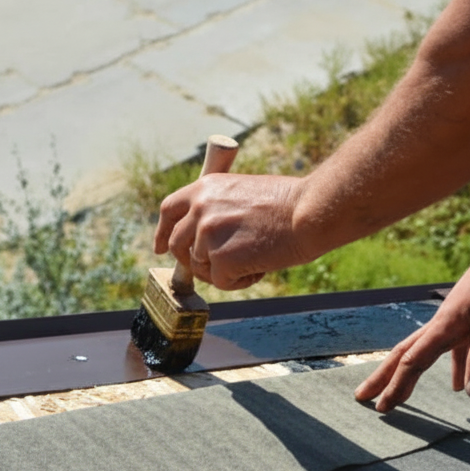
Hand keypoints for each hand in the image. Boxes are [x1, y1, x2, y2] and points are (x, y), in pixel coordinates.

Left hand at [154, 173, 313, 290]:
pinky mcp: (220, 258)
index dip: (162, 232)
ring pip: (202, 267)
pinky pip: (222, 282)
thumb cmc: (288, 203)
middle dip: (191, 261)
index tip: (160, 247)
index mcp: (204, 188)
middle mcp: (200, 209)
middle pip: (177, 245)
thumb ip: (218, 207)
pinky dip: (242, 281)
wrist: (309, 212)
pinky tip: (262, 265)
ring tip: (257, 255)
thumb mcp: (242, 190)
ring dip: (226, 270)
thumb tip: (204, 235)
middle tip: (215, 268)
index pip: (169, 210)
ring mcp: (207, 234)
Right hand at [354, 235, 469, 410]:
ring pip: (425, 352)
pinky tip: (458, 384)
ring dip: (410, 373)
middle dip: (383, 378)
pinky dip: (452, 368)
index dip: (397, 386)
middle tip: (361, 397)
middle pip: (405, 355)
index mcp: (443, 326)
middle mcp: (443, 324)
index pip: (412, 361)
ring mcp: (457, 321)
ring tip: (399, 393)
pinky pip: (454, 350)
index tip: (382, 408)